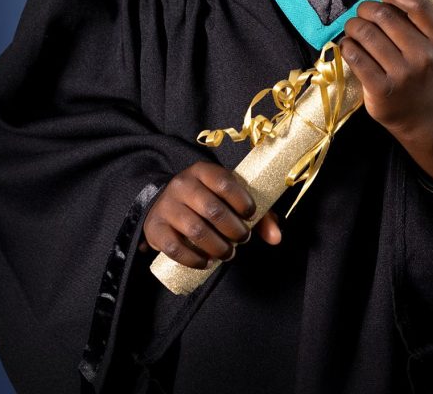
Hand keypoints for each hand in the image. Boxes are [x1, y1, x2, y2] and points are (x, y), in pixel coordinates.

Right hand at [138, 161, 281, 268]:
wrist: (163, 203)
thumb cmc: (205, 199)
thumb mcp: (227, 196)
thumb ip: (256, 214)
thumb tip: (277, 238)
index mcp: (203, 170)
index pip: (225, 182)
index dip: (242, 201)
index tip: (251, 216)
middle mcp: (182, 184)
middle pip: (212, 209)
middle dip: (234, 230)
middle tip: (243, 239)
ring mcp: (167, 206)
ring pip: (196, 230)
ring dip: (218, 247)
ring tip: (228, 254)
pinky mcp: (155, 228)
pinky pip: (176, 248)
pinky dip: (194, 260)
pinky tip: (207, 262)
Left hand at [339, 0, 432, 153]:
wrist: (417, 113)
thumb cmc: (418, 69)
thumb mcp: (429, 43)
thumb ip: (412, 16)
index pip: (417, 5)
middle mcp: (423, 56)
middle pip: (383, 16)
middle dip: (366, 10)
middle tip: (362, 15)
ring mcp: (402, 74)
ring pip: (365, 33)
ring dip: (353, 26)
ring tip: (354, 30)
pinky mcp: (380, 88)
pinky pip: (354, 55)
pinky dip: (347, 45)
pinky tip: (350, 46)